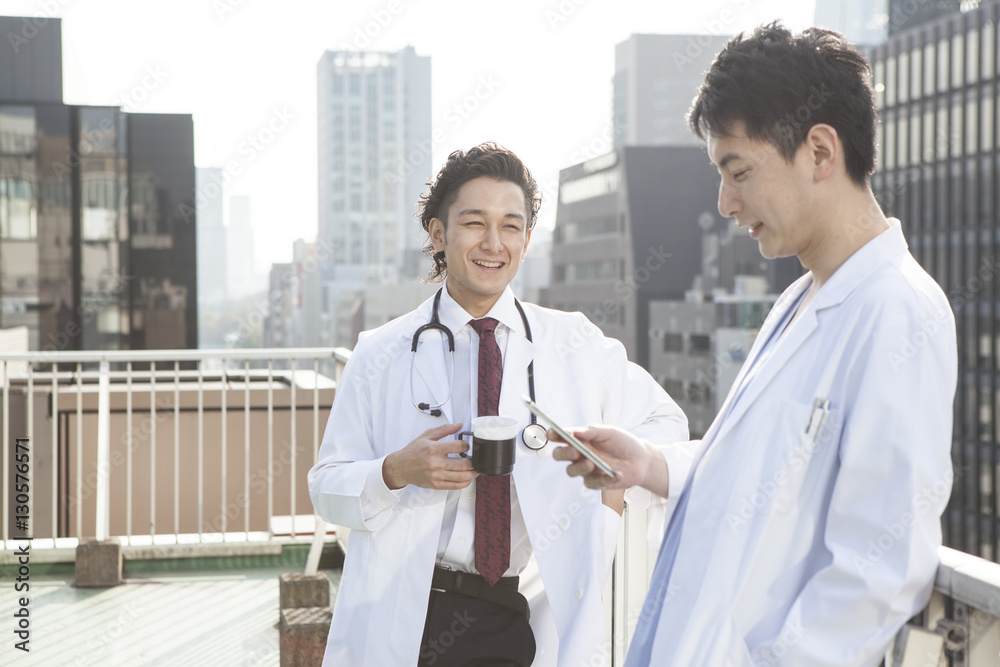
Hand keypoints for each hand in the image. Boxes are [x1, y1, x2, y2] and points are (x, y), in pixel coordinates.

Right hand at [382, 422, 477, 489]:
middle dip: (473, 461)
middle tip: (475, 459)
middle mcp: (436, 463)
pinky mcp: (436, 484)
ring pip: (461, 477)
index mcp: (434, 449)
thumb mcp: (427, 435)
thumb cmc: (413, 451)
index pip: (459, 446)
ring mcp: (436, 475)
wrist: (401, 467)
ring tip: (475, 469)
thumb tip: (460, 424)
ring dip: (472, 473)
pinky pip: (454, 486)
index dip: (467, 445)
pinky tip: (468, 479)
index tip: (468, 445)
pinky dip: (464, 483)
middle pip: (463, 464)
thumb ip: (445, 429)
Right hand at [551, 425, 667, 494]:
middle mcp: (579, 454)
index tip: (554, 434)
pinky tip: (614, 474)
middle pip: (559, 455)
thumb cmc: (623, 443)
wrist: (641, 460)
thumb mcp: (610, 432)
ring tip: (592, 464)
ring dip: (579, 467)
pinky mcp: (595, 482)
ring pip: (571, 471)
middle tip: (575, 451)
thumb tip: (575, 432)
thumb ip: (592, 431)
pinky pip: (591, 484)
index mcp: (580, 439)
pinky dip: (603, 479)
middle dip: (564, 453)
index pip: (560, 437)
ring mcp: (586, 469)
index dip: (553, 435)